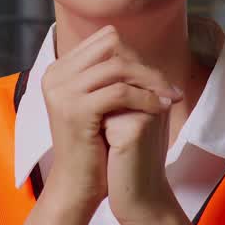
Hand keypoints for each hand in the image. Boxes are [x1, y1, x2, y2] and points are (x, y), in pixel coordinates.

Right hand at [41, 26, 183, 211]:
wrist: (77, 184)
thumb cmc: (93, 145)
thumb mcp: (97, 102)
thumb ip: (108, 76)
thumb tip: (135, 50)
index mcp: (59, 69)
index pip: (105, 39)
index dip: (134, 54)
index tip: (155, 77)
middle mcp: (55, 75)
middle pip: (112, 46)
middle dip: (145, 65)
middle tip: (168, 87)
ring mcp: (62, 91)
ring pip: (118, 67)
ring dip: (151, 81)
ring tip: (169, 97)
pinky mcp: (75, 110)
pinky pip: (120, 92)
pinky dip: (145, 98)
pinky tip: (160, 109)